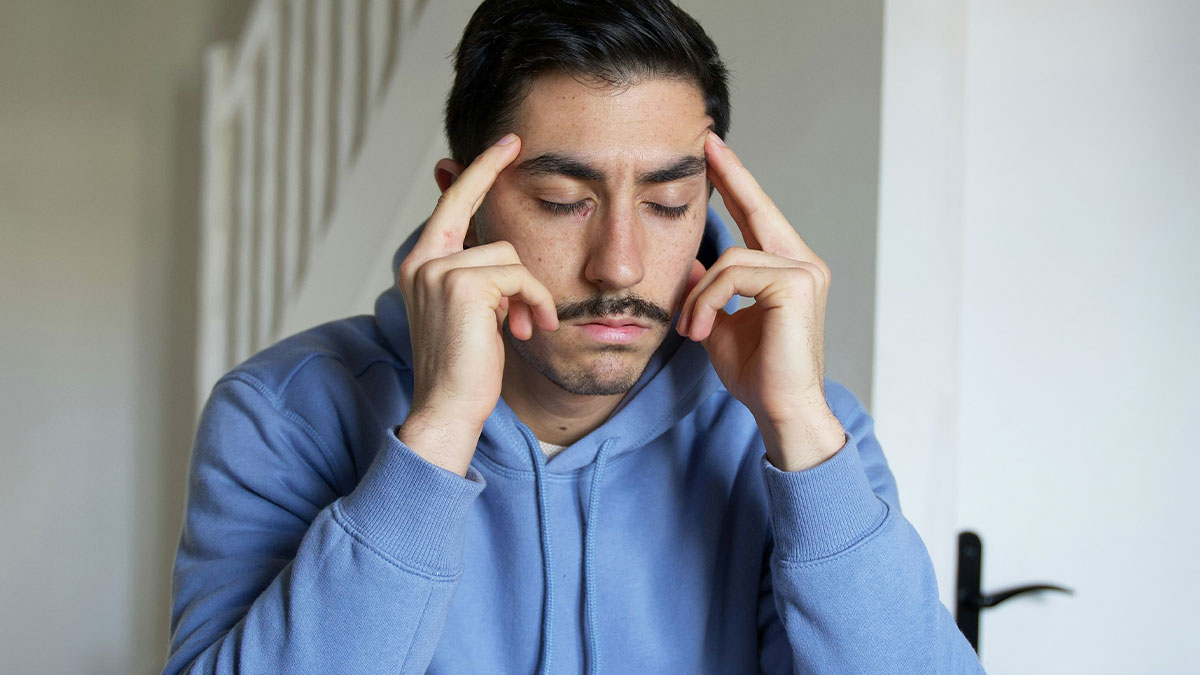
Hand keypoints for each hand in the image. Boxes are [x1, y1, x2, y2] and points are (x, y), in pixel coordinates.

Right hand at [395, 134, 558, 475]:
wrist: (448, 408)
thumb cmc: (464, 368)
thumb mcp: (470, 313)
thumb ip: (479, 277)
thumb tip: (502, 253)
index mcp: (420, 264)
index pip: (452, 203)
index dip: (479, 170)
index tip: (507, 143)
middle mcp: (422, 261)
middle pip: (489, 228)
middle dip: (507, 222)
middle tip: (522, 202)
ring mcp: (438, 270)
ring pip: (510, 258)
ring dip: (529, 295)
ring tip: (523, 328)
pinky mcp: (463, 285)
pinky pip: (520, 277)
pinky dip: (534, 302)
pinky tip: (527, 329)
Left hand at [677, 132, 845, 470]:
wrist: (782, 411)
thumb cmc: (758, 375)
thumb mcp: (719, 324)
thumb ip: (708, 290)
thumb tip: (690, 262)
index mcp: (787, 270)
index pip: (758, 216)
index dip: (736, 183)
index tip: (714, 151)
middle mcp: (803, 263)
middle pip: (757, 209)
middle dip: (730, 176)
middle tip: (706, 144)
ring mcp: (805, 271)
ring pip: (731, 258)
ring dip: (700, 296)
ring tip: (692, 329)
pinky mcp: (797, 285)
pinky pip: (734, 275)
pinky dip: (709, 303)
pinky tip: (703, 331)